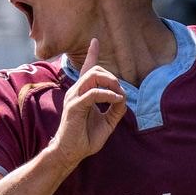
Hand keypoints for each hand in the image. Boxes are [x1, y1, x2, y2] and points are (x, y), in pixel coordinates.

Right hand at [50, 38, 127, 164]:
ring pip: (92, 76)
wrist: (71, 153)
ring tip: (118, 95)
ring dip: (110, 82)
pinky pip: (93, 93)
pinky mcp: (75, 107)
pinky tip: (116, 100)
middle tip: (120, 91)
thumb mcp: (107, 123)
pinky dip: (108, 94)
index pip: (87, 69)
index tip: (95, 41)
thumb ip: (116, 110)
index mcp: (82, 93)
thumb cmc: (85, 138)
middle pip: (94, 70)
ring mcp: (74, 98)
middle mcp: (76, 92)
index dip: (92, 54)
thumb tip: (124, 99)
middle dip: (111, 76)